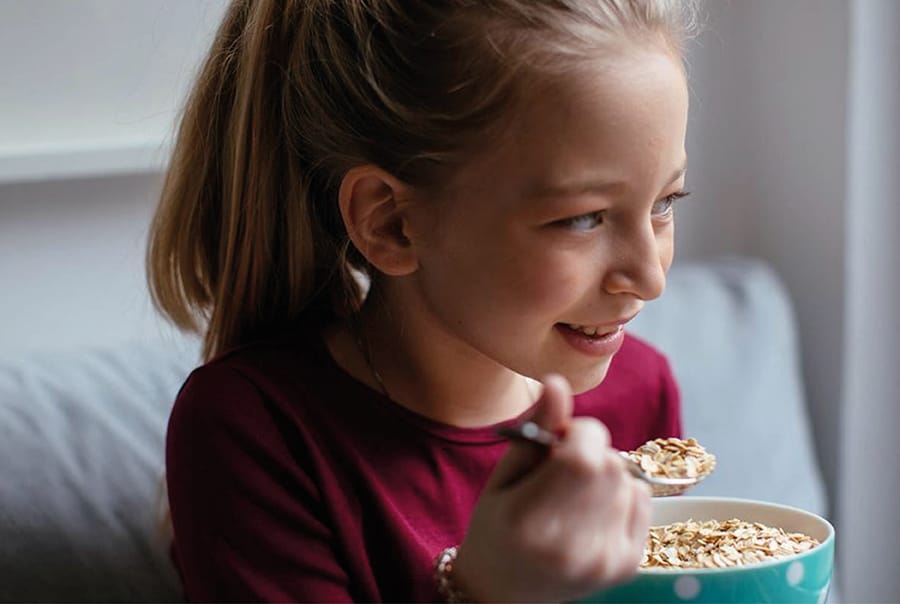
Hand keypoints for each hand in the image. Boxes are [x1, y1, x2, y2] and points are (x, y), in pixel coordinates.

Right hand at [453, 374, 650, 602]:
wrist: (504, 594)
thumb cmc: (496, 529)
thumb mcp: (502, 477)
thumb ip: (534, 430)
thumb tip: (557, 382)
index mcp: (530, 520)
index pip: (585, 454)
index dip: (579, 433)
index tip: (560, 439)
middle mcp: (571, 546)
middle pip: (612, 464)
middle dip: (592, 451)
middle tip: (564, 470)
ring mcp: (604, 560)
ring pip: (629, 479)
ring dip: (607, 475)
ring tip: (575, 495)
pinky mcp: (627, 566)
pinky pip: (643, 500)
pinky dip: (623, 494)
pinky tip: (594, 511)